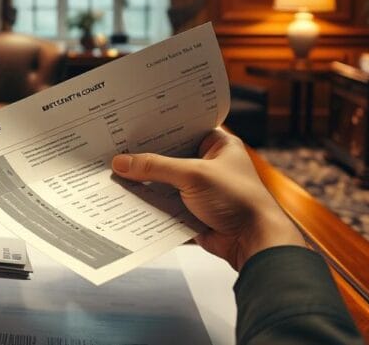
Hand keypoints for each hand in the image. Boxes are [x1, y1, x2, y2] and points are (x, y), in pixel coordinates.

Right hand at [111, 129, 304, 270]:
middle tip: (116, 151)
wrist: (254, 243)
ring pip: (166, 184)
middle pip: (170, 158)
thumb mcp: (193, 175)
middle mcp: (209, 165)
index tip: (131, 125)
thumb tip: (122, 162)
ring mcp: (201, 190)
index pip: (182, 129)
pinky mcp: (193, 213)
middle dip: (146, 159)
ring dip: (146, 184)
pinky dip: (151, 206)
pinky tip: (127, 202)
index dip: (158, 128)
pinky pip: (166, 206)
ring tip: (114, 175)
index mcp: (218, 145)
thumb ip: (156, 167)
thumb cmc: (238, 200)